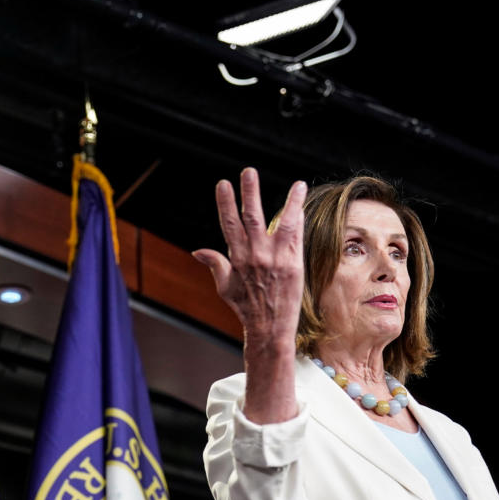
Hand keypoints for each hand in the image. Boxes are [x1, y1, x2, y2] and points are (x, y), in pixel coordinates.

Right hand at [193, 168, 306, 344]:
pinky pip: (294, 233)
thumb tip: (198, 251)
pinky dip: (296, 213)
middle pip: (250, 217)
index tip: (223, 185)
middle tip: (247, 172)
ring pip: (276, 221)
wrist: (269, 327)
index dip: (225, 203)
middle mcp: (253, 255)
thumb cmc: (246, 309)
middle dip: (248, 193)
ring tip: (293, 183)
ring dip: (283, 200)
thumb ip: (215, 265)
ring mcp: (273, 258)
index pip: (229, 225)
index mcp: (236, 259)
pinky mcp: (292, 263)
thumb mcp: (224, 287)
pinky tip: (300, 196)